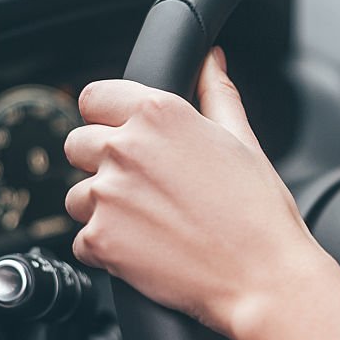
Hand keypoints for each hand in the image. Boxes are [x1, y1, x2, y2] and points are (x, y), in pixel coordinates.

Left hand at [63, 48, 333, 339]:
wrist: (263, 278)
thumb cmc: (260, 214)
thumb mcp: (244, 141)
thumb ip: (217, 94)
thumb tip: (212, 60)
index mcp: (160, 114)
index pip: (94, 97)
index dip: (110, 118)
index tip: (126, 137)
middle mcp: (126, 147)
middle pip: (77, 144)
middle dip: (102, 164)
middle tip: (146, 188)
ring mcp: (108, 195)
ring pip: (76, 195)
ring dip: (102, 209)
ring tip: (150, 224)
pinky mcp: (100, 240)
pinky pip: (82, 240)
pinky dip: (106, 248)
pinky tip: (146, 251)